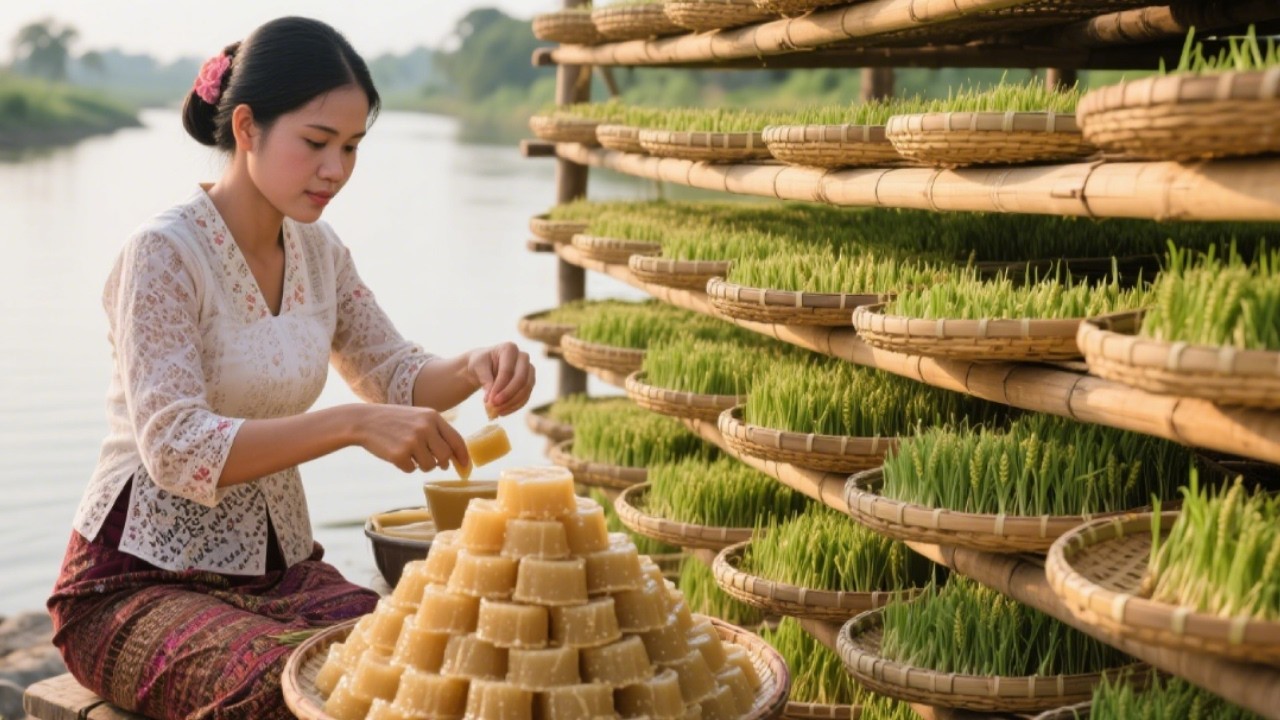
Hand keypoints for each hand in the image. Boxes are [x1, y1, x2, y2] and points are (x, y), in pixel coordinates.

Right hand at [353, 405, 469, 473]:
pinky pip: (411, 469)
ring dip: (421, 464)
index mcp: (433, 417)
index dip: (463, 456)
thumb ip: (437, 433)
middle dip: (441, 463)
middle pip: (445, 456)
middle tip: (433, 461)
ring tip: (408, 452)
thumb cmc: (394, 421)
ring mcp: (412, 441)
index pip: (456, 440)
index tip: (465, 467)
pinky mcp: (399, 454)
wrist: (364, 420)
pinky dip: (405, 466)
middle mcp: (425, 428)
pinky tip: (395, 453)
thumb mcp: (418, 418)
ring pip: (430, 466)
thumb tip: (453, 459)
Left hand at [466, 342, 534, 417]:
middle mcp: (523, 357)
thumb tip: (491, 397)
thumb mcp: (478, 368)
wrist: (485, 366)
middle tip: (494, 407)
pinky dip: (515, 406)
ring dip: (512, 403)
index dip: (499, 387)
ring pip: (526, 390)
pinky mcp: (530, 383)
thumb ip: (485, 380)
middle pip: (521, 380)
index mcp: (509, 348)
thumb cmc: (481, 364)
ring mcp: (529, 370)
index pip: (507, 371)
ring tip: (496, 412)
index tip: (488, 401)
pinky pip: (526, 397)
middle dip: (508, 395)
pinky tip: (503, 413)